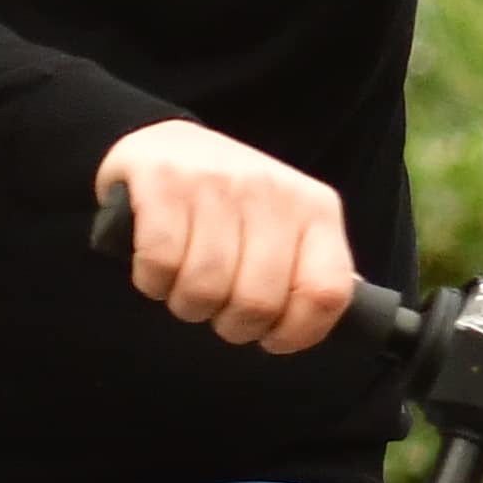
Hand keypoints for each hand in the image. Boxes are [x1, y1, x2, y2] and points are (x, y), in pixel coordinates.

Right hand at [95, 120, 356, 352]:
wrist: (166, 145)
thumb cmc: (231, 203)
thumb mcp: (286, 226)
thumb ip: (310, 268)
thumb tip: (329, 309)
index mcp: (315, 208)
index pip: (326, 293)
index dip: (296, 333)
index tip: (271, 336)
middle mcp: (270, 190)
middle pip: (257, 302)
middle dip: (232, 325)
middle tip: (219, 308)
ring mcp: (216, 181)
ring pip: (204, 289)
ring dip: (187, 304)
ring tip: (185, 285)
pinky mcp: (163, 180)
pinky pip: (160, 264)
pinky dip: (153, 281)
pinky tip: (157, 268)